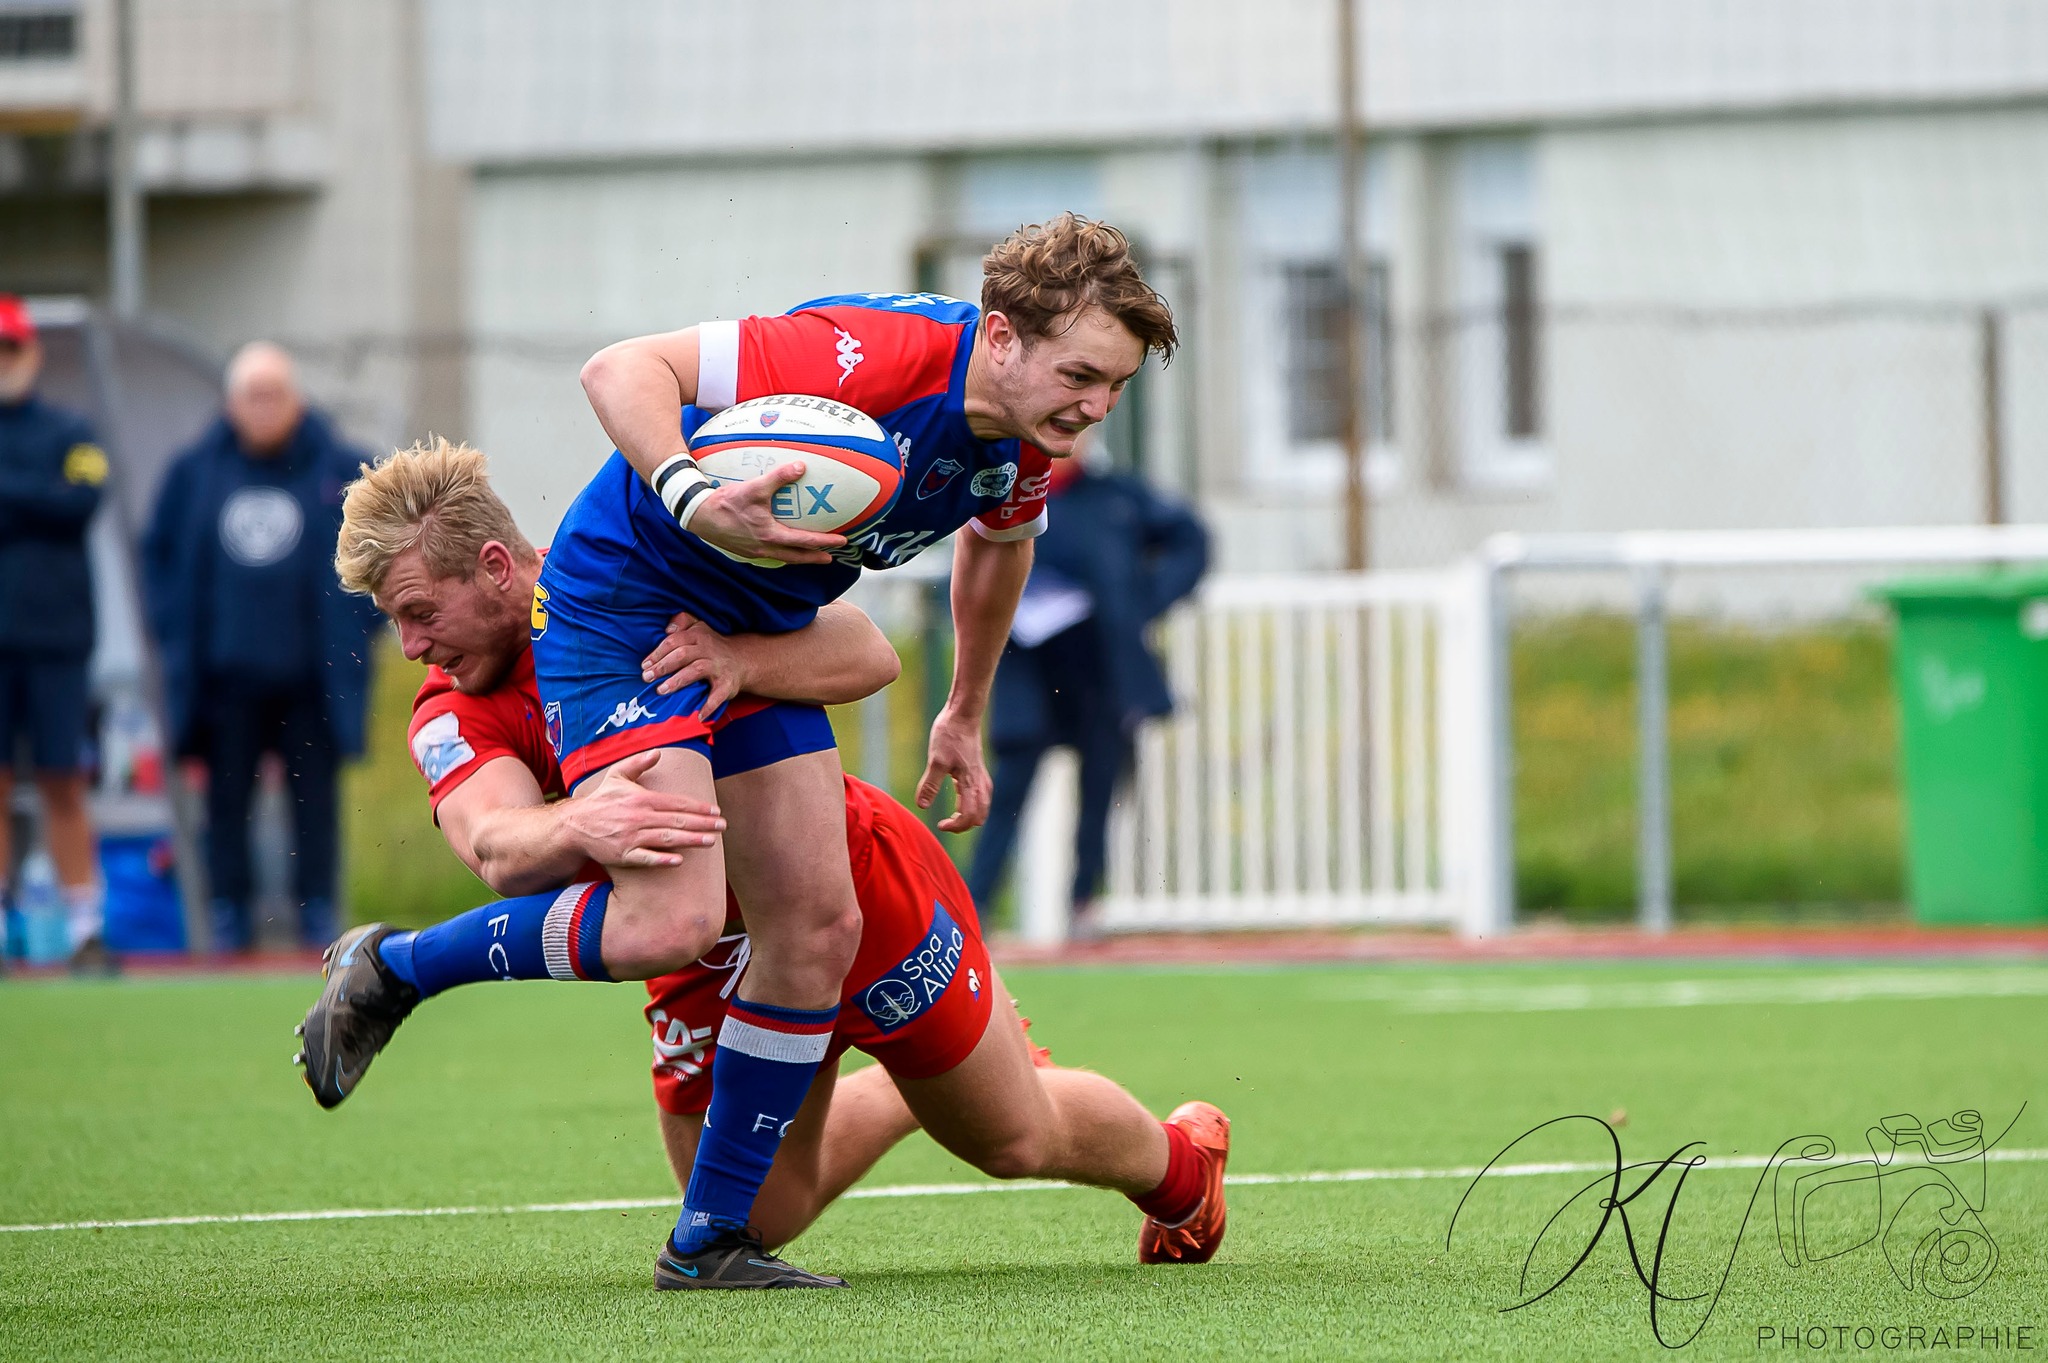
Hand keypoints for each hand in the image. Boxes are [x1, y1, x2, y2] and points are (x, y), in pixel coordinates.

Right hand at [559, 751, 724, 868]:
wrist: (575, 826)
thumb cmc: (601, 800)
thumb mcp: (617, 776)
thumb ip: (638, 763)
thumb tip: (658, 752)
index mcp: (641, 799)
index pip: (676, 802)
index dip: (698, 807)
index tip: (716, 811)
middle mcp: (639, 817)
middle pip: (677, 820)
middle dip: (703, 823)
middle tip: (723, 826)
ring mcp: (631, 837)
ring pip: (667, 838)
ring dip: (690, 840)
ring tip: (711, 841)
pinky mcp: (623, 855)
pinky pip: (646, 858)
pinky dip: (662, 859)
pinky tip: (679, 861)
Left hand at [642, 611, 742, 712]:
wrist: (743, 660)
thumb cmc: (711, 646)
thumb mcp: (698, 627)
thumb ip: (682, 621)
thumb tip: (667, 628)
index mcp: (698, 636)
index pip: (674, 641)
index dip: (658, 653)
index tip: (645, 665)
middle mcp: (708, 649)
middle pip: (682, 654)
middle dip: (663, 666)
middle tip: (647, 677)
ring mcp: (719, 667)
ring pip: (696, 670)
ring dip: (678, 681)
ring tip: (662, 690)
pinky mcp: (728, 683)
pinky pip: (718, 695)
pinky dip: (709, 706)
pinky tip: (699, 716)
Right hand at [687, 461, 848, 565]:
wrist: (698, 515)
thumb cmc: (725, 503)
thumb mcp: (754, 487)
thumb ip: (779, 477)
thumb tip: (801, 466)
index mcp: (770, 536)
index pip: (805, 541)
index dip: (826, 542)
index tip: (842, 542)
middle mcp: (764, 548)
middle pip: (797, 557)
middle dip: (816, 557)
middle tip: (831, 557)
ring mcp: (754, 552)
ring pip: (783, 558)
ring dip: (799, 557)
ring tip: (810, 554)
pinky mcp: (744, 550)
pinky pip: (770, 555)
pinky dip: (782, 553)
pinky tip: (782, 547)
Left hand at [916, 706, 990, 832]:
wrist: (963, 715)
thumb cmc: (950, 735)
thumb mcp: (936, 761)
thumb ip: (930, 785)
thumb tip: (922, 806)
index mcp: (970, 783)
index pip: (969, 816)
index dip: (956, 826)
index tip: (940, 824)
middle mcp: (980, 783)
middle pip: (979, 816)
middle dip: (964, 825)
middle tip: (946, 823)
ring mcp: (981, 777)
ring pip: (982, 807)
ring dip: (969, 815)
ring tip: (952, 815)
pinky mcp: (978, 770)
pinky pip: (980, 796)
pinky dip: (971, 804)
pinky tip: (958, 797)